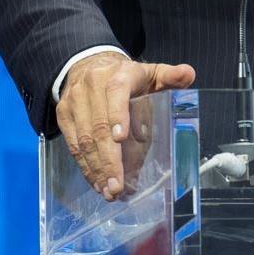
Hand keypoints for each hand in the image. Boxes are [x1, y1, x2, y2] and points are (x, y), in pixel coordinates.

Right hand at [55, 52, 194, 200]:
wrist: (89, 64)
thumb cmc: (128, 76)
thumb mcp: (151, 72)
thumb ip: (170, 76)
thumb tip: (189, 74)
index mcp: (119, 75)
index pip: (117, 93)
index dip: (118, 116)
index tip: (121, 139)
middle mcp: (93, 86)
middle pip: (99, 125)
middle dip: (109, 159)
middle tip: (118, 185)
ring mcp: (75, 101)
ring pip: (84, 139)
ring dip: (96, 168)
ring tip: (109, 190)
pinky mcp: (64, 115)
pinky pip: (73, 144)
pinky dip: (85, 166)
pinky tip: (96, 182)